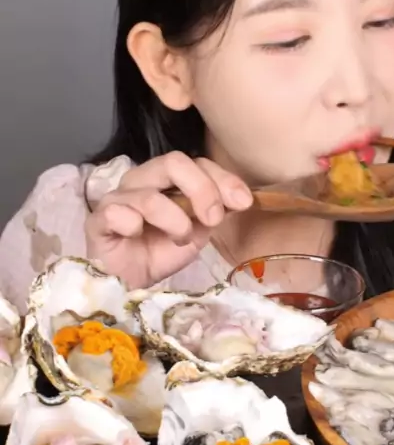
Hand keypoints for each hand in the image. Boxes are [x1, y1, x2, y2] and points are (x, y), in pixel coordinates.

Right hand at [85, 152, 252, 287]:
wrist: (131, 283)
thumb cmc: (161, 252)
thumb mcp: (198, 231)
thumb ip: (215, 211)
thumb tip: (241, 198)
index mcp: (166, 178)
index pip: (195, 162)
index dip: (222, 178)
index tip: (243, 201)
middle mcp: (141, 180)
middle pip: (172, 162)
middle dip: (202, 190)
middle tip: (213, 218)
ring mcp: (118, 198)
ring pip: (150, 195)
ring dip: (175, 221)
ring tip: (180, 240)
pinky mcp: (98, 220)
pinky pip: (117, 213)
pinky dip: (133, 226)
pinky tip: (137, 236)